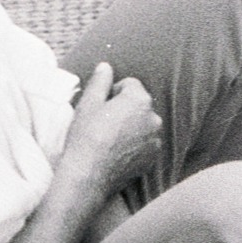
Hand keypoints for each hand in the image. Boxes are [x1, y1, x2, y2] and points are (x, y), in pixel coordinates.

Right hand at [58, 63, 162, 200]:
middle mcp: (153, 117)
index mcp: (139, 99)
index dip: (113, 93)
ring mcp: (155, 139)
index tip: (101, 107)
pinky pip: (145, 143)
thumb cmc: (86, 137)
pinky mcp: (153, 158)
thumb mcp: (88, 104)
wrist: (88, 176)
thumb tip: (106, 66)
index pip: (130, 85)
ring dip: (131, 127)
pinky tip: (116, 152)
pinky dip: (135, 145)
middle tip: (103, 123)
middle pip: (139, 104)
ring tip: (109, 140)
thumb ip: (100, 81)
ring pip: (143, 124)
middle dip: (125, 109)